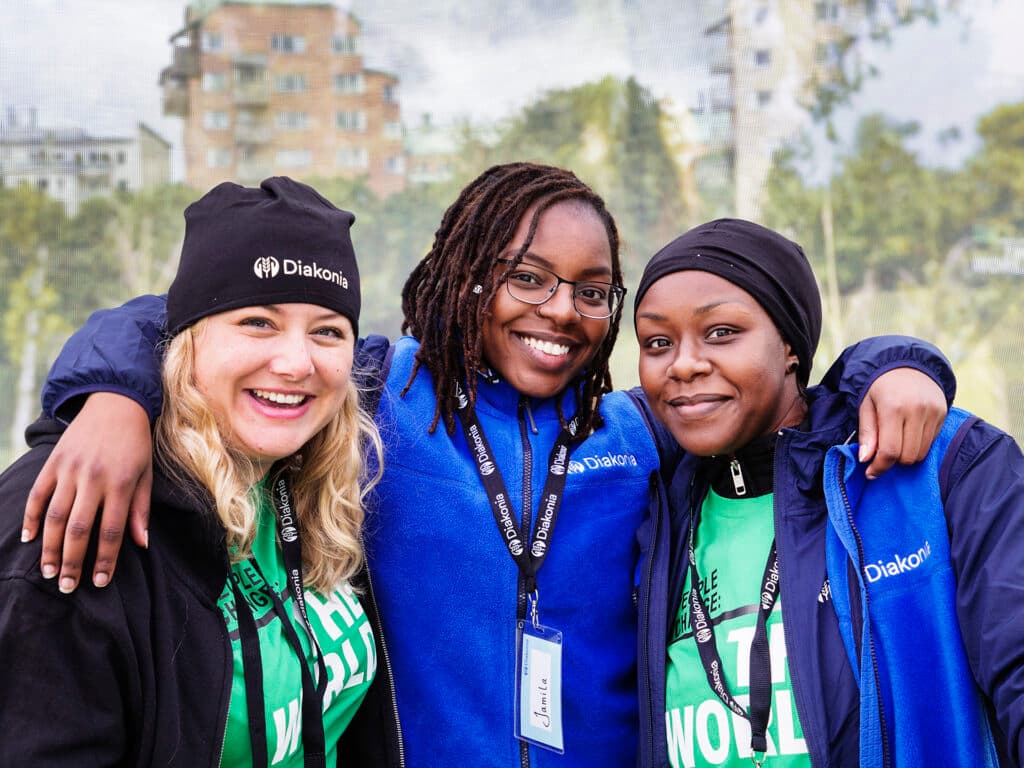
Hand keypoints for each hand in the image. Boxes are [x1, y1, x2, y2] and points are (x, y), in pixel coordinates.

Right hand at [22, 393, 152, 592]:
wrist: (115, 403)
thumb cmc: (136, 444)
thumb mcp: (147, 474)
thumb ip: (141, 510)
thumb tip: (141, 544)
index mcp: (121, 484)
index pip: (112, 531)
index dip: (106, 560)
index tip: (99, 582)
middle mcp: (93, 479)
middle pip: (79, 530)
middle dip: (73, 562)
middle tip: (67, 587)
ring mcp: (69, 470)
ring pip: (55, 517)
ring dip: (50, 547)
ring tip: (49, 572)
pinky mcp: (53, 462)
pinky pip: (38, 494)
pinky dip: (31, 517)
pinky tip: (29, 538)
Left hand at [857, 367, 947, 479]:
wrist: (906, 364)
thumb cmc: (880, 387)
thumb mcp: (865, 405)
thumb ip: (867, 433)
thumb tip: (865, 459)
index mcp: (893, 408)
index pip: (890, 451)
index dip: (880, 467)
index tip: (871, 473)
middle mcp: (916, 410)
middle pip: (908, 456)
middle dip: (893, 462)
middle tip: (882, 455)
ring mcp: (933, 412)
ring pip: (921, 453)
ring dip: (906, 455)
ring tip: (895, 443)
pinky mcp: (942, 413)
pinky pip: (931, 442)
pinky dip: (918, 446)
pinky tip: (908, 434)